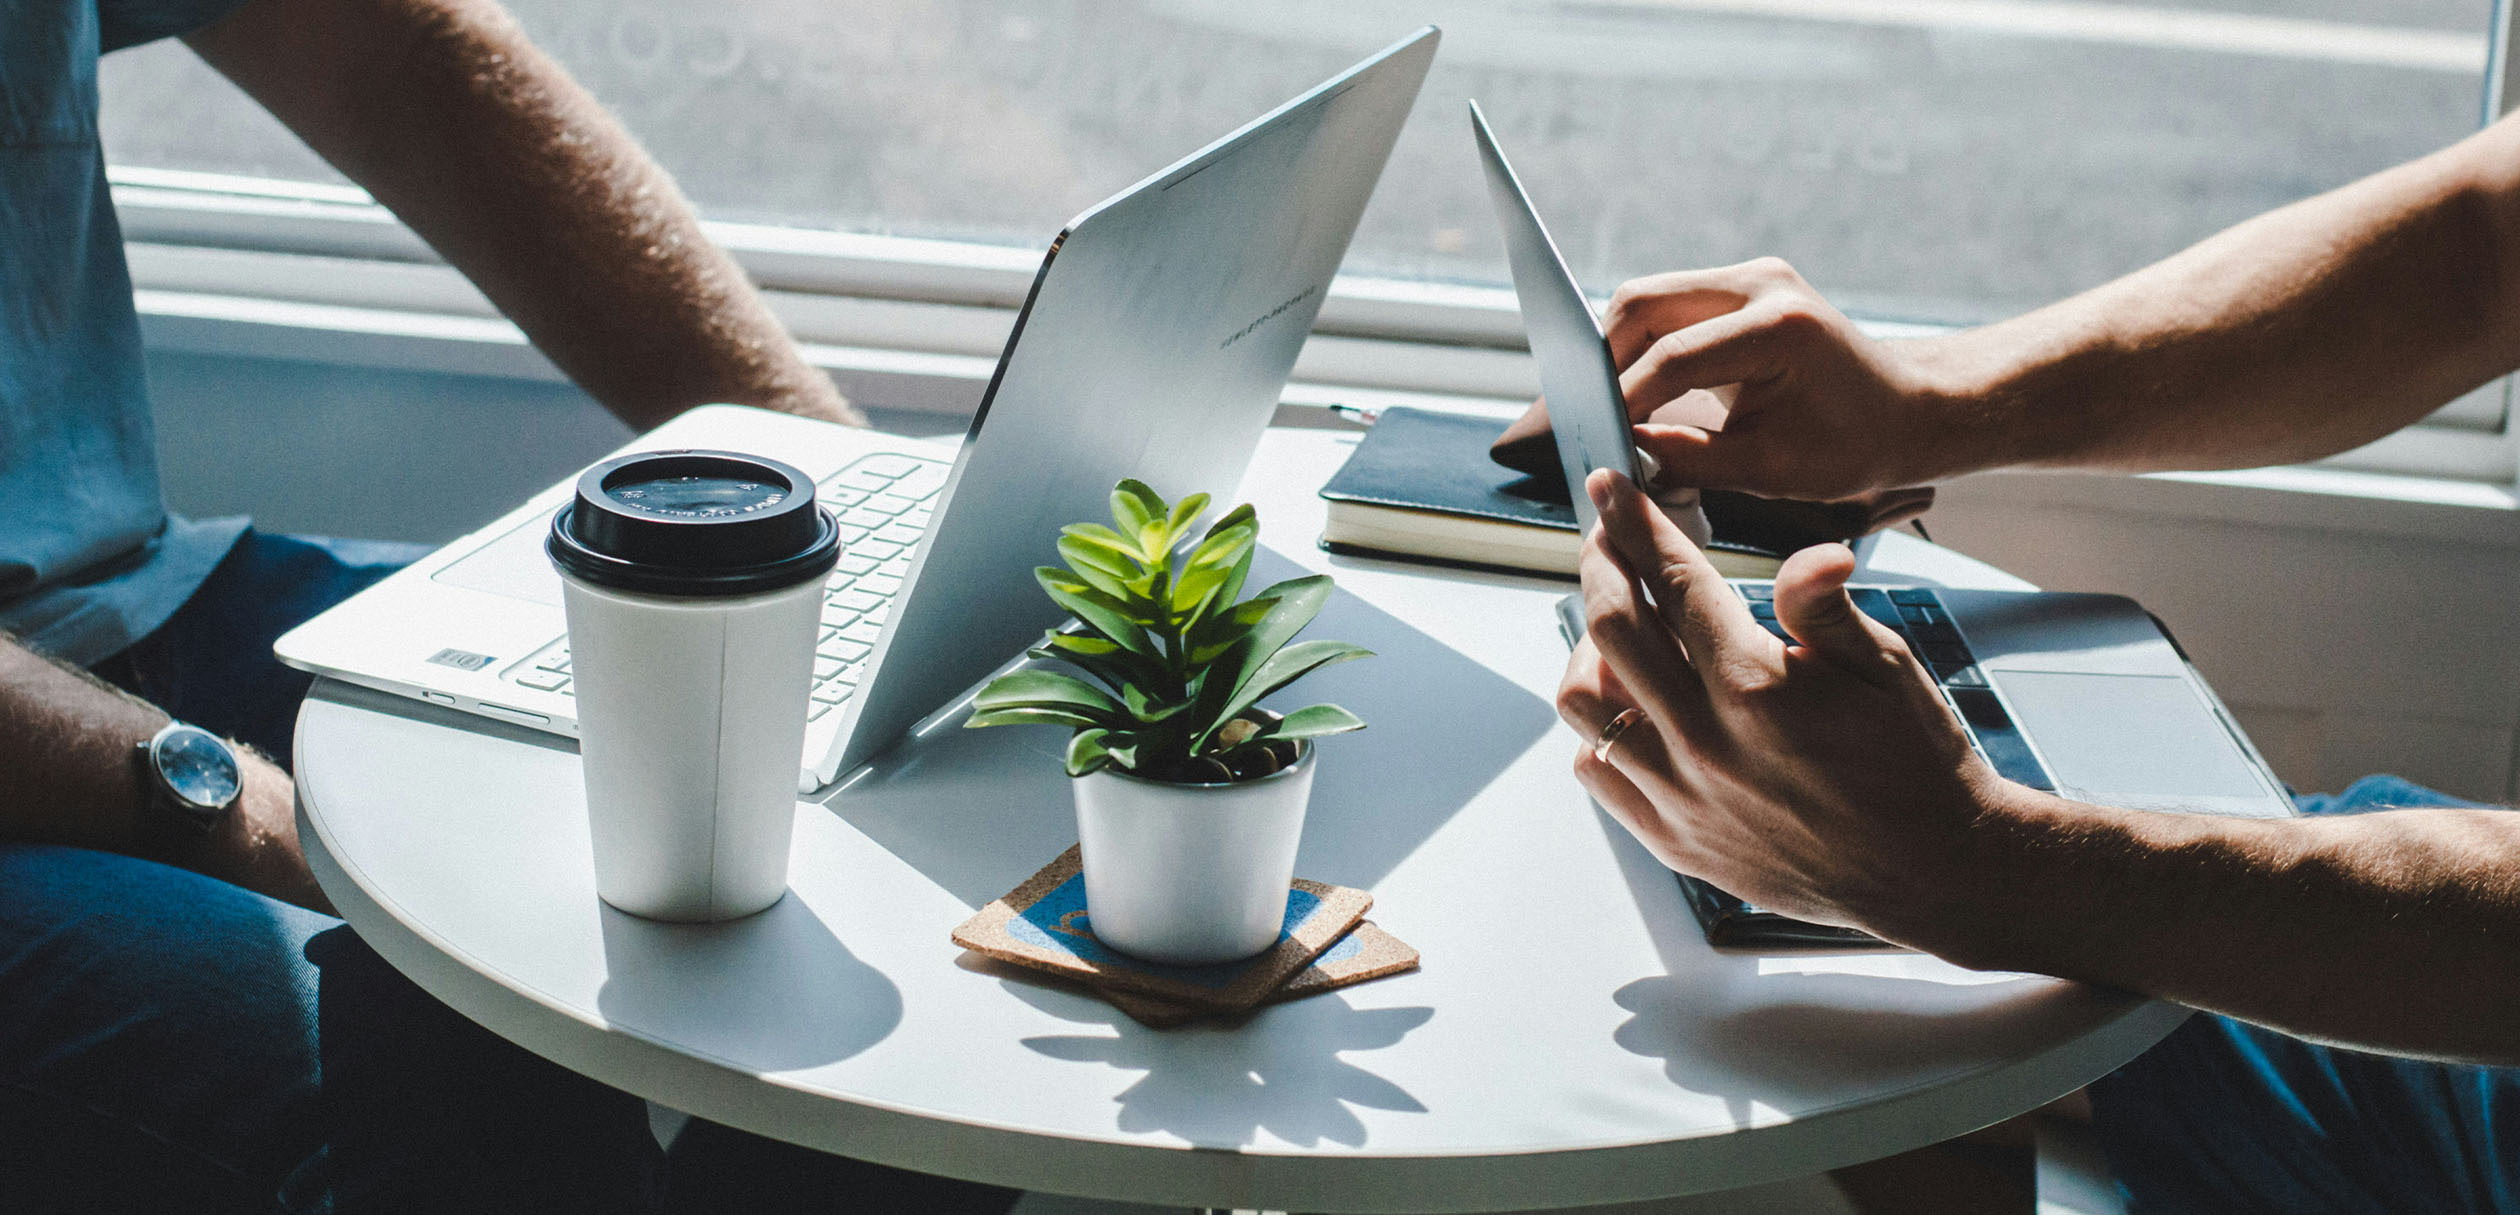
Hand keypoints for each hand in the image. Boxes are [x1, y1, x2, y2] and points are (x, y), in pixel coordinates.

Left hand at [1555, 469, 2017, 943]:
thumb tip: (1811, 551)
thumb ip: (1825, 606)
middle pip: (1610, 629)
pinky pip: (1598, 771)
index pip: (1672, 581)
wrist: (1933, 871)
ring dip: (1589, 650)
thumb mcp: (1886, 667)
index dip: (1635, 524)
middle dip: (1601, 566)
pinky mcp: (1675, 840)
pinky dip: (1599, 729)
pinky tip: (1633, 706)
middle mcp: (1706, 742)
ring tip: (1619, 627)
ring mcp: (1683, 796)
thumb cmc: (1917, 762)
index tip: (1611, 488)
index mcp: (1756, 687)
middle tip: (1607, 541)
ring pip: (1585, 703)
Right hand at [1604, 259, 1971, 500]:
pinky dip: (1645, 346)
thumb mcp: (1772, 469)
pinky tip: (1639, 390)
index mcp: (1778, 326)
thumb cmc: (1856, 444)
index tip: (1598, 441)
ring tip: (1612, 407)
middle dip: (1605, 362)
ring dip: (1621, 351)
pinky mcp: (1742, 288)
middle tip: (1591, 417)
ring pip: (1648, 300)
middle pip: (1642, 304)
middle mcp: (1761, 284)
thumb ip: (1690, 460)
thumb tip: (1623, 456)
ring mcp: (1751, 278)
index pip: (1671, 357)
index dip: (1624, 402)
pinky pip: (1670, 307)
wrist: (1908, 409)